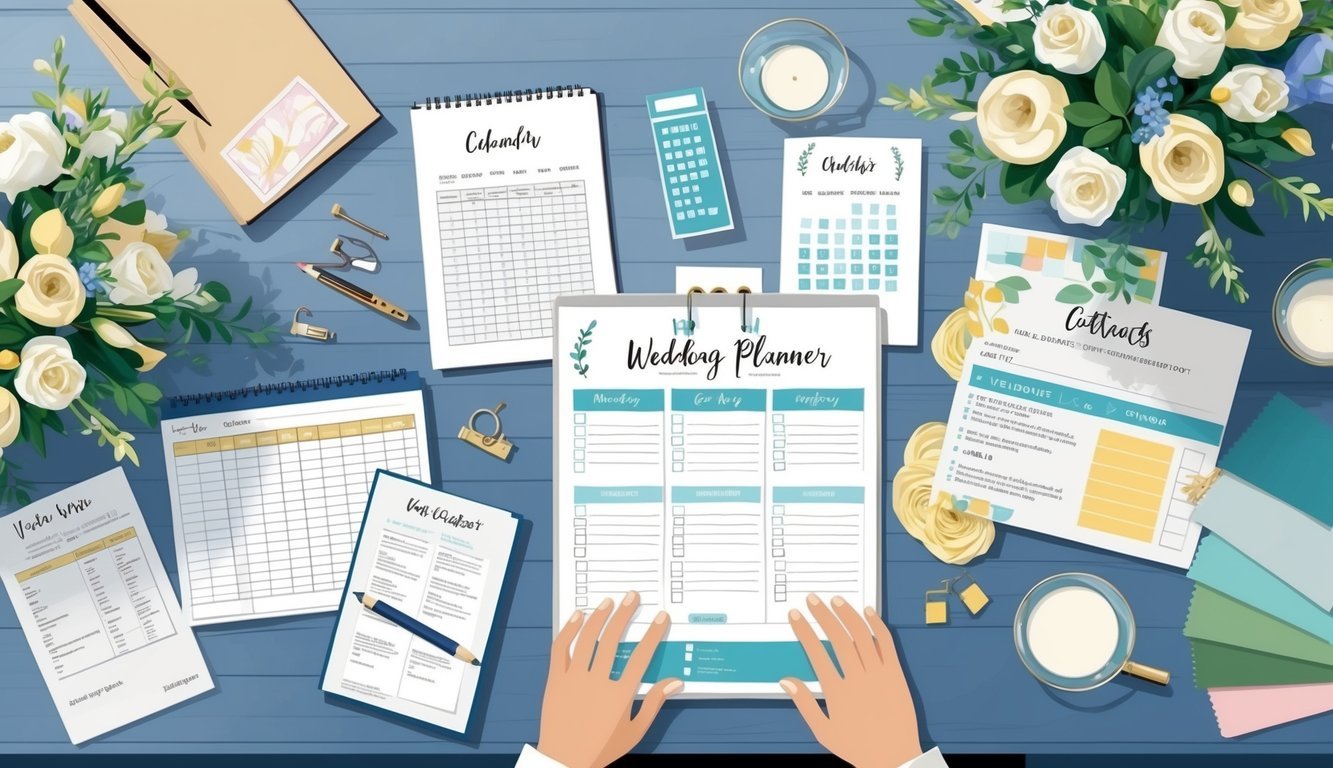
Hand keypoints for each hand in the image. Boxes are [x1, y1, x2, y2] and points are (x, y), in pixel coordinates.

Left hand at [537, 592, 681, 767]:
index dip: (653, 634)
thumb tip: (675, 682)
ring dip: (599, 617)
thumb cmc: (601, 749)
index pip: (641, 657)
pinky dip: (569, 630)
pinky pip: (560, 649)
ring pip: (587, 640)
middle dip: (625, 614)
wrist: (564, 760)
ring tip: (609, 601)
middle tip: (633, 596)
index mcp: (619, 696)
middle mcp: (596, 683)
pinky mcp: (555, 681)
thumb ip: (654, 704)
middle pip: (612, 640)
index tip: (660, 617)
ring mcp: (573, 680)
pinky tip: (578, 616)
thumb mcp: (635, 731)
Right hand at [782, 594, 923, 767]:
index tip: (795, 616)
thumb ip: (804, 704)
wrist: (894, 758)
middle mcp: (858, 679)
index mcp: (837, 693)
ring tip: (836, 600)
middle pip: (837, 638)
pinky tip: (867, 612)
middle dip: (823, 615)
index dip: (804, 631)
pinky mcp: (896, 675)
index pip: (816, 653)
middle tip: (812, 599)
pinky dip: (876, 625)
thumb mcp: (823, 731)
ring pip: (861, 636)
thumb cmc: (858, 747)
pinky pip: (886, 644)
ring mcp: (879, 675)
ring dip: (847, 615)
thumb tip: (786, 681)